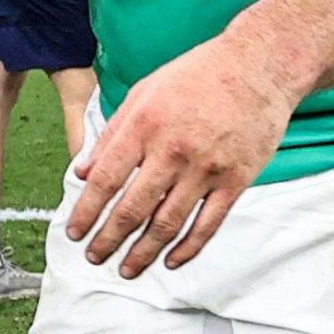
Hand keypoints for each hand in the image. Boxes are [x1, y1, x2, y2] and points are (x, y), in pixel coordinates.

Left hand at [64, 34, 295, 276]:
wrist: (258, 65)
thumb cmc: (197, 75)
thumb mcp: (144, 92)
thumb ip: (111, 133)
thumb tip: (81, 171)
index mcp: (144, 124)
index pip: (106, 179)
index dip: (86, 210)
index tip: (75, 231)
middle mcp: (173, 149)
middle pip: (132, 208)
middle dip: (108, 239)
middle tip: (94, 257)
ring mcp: (206, 167)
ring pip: (167, 224)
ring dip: (143, 252)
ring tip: (126, 268)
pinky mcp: (235, 180)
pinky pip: (207, 225)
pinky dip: (187, 249)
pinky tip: (170, 260)